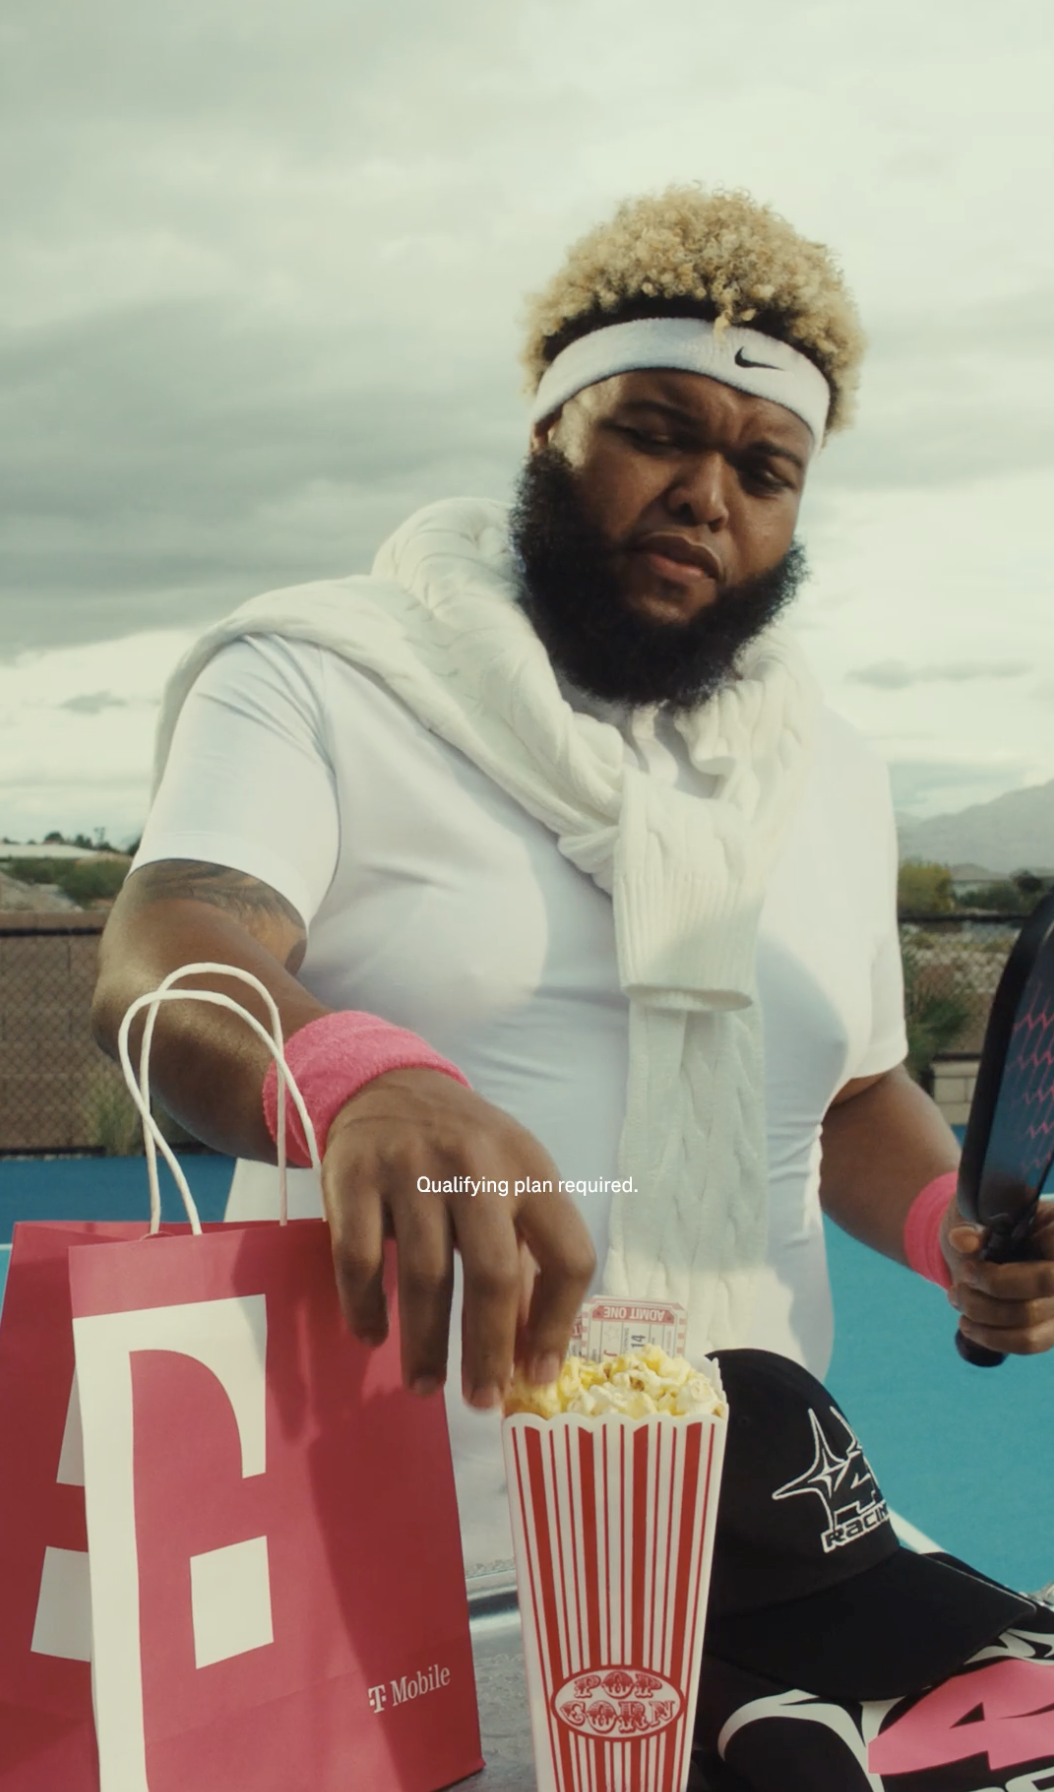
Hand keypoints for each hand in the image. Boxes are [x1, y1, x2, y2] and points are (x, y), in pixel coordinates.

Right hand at [320, 1067, 595, 1406]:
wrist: (386, 1086)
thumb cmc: (462, 1153)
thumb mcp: (510, 1183)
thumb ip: (524, 1258)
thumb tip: (531, 1356)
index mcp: (531, 1171)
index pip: (568, 1254)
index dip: (558, 1324)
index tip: (537, 1374)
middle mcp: (477, 1167)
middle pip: (493, 1273)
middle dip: (489, 1350)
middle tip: (481, 1400)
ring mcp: (413, 1168)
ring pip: (426, 1274)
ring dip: (426, 1344)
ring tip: (426, 1385)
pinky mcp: (355, 1177)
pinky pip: (361, 1259)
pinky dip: (366, 1308)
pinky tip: (372, 1335)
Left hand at [942, 1199, 1053, 1355]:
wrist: (987, 1243)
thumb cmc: (987, 1222)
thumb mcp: (977, 1212)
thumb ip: (970, 1223)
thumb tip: (962, 1240)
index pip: (1049, 1249)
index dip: (1006, 1270)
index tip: (967, 1271)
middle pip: (1043, 1286)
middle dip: (993, 1291)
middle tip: (959, 1288)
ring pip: (1032, 1320)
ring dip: (985, 1316)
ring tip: (957, 1300)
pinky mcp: (1053, 1326)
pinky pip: (1030, 1343)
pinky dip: (993, 1338)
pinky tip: (969, 1325)